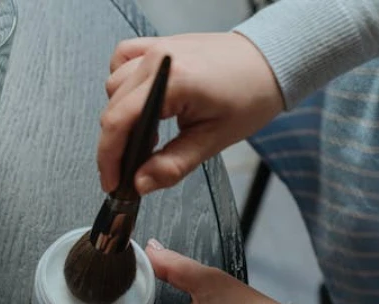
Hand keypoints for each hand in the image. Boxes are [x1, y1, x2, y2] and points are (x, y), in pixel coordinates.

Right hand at [98, 32, 282, 194]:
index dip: (108, 157)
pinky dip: (121, 83)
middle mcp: (159, 60)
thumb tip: (140, 184)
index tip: (112, 181)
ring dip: (120, 115)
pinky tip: (137, 100)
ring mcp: (156, 48)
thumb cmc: (251, 95)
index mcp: (174, 81)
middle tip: (130, 169)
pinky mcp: (157, 44)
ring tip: (146, 134)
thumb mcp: (214, 139)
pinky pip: (121, 60)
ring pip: (113, 87)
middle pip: (112, 108)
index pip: (119, 121)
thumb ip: (172, 165)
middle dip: (114, 144)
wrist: (270, 63)